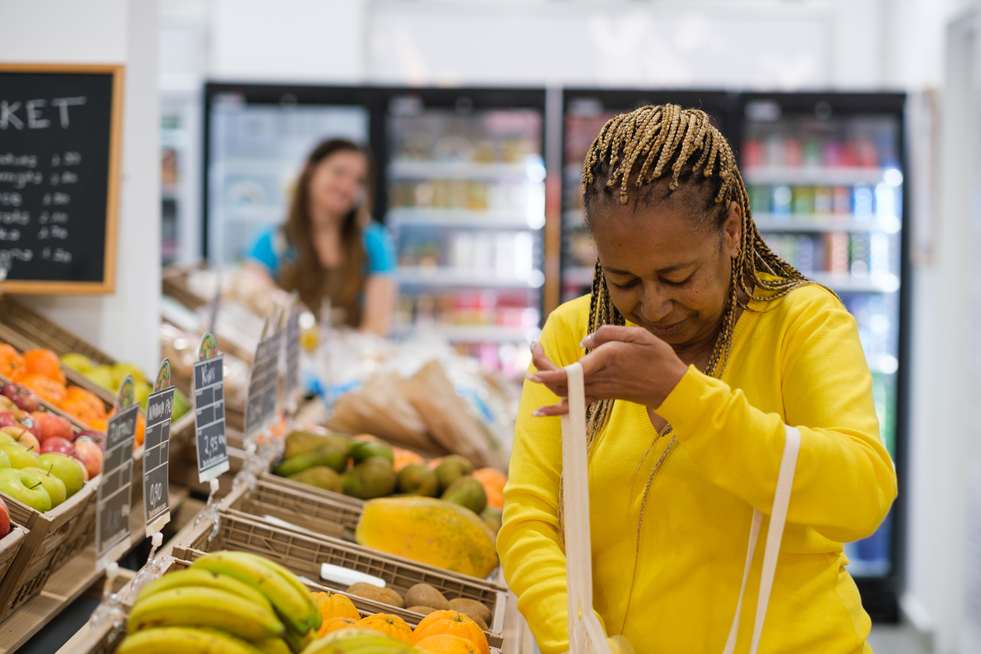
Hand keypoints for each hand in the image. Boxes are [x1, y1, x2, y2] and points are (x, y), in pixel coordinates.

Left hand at [529, 325, 687, 416]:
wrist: (672, 388)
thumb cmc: (658, 357)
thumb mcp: (639, 334)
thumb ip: (608, 333)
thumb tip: (583, 343)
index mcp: (607, 360)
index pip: (573, 371)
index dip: (550, 372)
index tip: (533, 371)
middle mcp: (599, 378)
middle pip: (562, 381)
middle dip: (542, 367)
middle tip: (534, 346)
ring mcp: (600, 389)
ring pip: (565, 392)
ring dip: (546, 379)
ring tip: (538, 357)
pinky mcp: (602, 396)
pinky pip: (575, 404)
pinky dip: (556, 408)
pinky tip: (540, 411)